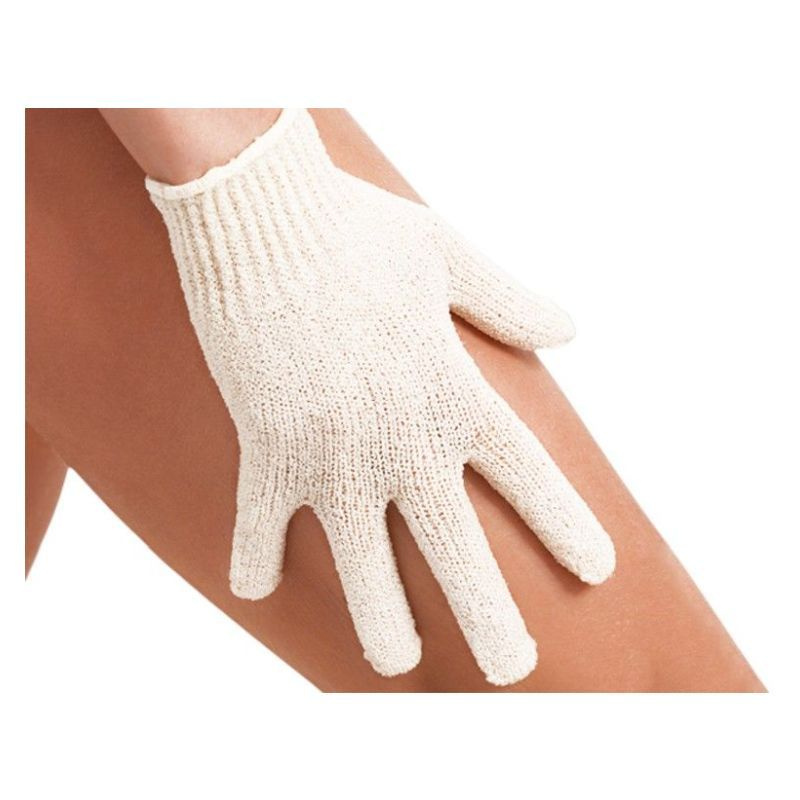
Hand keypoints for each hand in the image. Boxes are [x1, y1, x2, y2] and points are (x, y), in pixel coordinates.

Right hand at [147, 109, 614, 685]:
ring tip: (396, 663)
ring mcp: (329, 449)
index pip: (525, 473)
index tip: (596, 569)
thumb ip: (507, 299)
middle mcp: (398, 434)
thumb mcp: (446, 254)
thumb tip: (571, 327)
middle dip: (488, 618)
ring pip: (362, 562)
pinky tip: (254, 589)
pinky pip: (258, 520)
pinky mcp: (265, 446)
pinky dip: (254, 557)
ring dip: (381, 621)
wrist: (262, 211)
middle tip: (512, 672)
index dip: (563, 523)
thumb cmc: (357, 229)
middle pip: (454, 547)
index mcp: (451, 389)